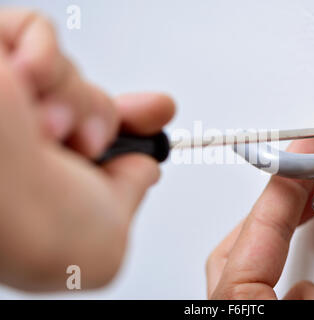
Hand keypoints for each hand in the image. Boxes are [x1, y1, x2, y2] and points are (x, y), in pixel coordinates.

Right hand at [0, 9, 174, 290]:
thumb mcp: (107, 239)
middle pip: (83, 103)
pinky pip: (35, 30)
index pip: (89, 139)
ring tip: (51, 129)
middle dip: (101, 116)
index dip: (126, 125)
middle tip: (91, 141)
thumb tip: (144, 169)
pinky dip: (44, 56)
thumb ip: (129, 199)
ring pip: (68, 74)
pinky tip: (25, 84)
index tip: (158, 111)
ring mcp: (3, 102)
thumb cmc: (37, 228)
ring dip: (76, 100)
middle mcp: (19, 143)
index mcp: (39, 183)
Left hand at [207, 139, 313, 298]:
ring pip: (249, 277)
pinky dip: (294, 288)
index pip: (258, 229)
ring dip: (287, 257)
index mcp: (239, 308)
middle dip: (276, 214)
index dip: (285, 183)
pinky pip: (264, 299)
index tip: (305, 151)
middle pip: (237, 250)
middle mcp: (231, 315)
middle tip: (307, 187)